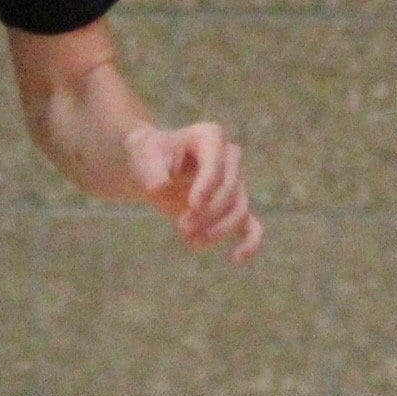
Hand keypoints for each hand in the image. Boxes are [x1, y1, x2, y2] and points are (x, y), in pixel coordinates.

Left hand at [124, 121, 263, 262]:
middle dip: (207, 213)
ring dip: (218, 230)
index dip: (207, 186)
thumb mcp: (144, 155)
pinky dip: (250, 243)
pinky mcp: (235, 207)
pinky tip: (236, 259)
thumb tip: (159, 188)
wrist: (154, 168)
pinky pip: (252, 226)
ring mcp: (236, 183)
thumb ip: (152, 170)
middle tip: (181, 227)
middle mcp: (229, 158)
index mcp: (209, 136)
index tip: (191, 206)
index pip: (216, 163)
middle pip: (229, 190)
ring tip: (191, 242)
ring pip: (239, 210)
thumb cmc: (150, 156)